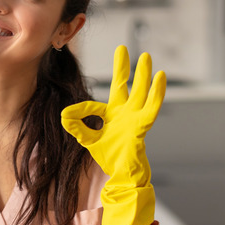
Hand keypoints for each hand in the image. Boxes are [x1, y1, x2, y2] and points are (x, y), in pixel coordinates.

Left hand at [61, 46, 165, 224]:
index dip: (81, 110)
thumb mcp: (89, 141)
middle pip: (124, 86)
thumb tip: (63, 114)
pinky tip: (161, 78)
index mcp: (112, 117)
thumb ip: (77, 127)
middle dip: (123, 67)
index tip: (68, 114)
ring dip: (143, 75)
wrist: (123, 177)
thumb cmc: (111, 158)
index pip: (95, 105)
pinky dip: (157, 93)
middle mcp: (125, 114)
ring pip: (141, 92)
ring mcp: (135, 119)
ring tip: (146, 56)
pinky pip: (152, 107)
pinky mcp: (143, 127)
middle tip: (122, 48)